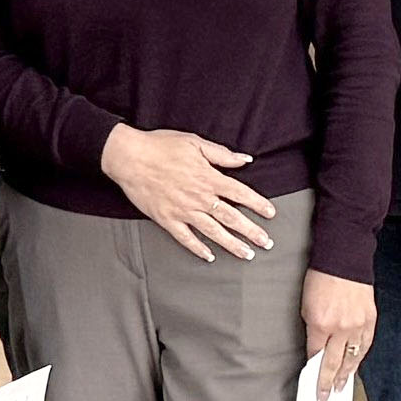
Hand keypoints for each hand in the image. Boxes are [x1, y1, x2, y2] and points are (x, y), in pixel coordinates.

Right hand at [101, 127, 278, 260]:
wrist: (130, 158)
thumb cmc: (161, 146)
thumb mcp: (195, 143)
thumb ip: (222, 154)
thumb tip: (245, 160)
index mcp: (208, 178)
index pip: (241, 194)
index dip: (258, 204)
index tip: (271, 214)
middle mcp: (200, 198)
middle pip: (232, 218)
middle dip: (251, 232)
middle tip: (266, 243)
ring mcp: (184, 211)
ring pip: (213, 232)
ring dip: (231, 245)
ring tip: (246, 254)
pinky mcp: (167, 220)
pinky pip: (186, 238)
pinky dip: (198, 249)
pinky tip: (209, 257)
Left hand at [301, 268, 375, 400]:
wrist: (344, 259)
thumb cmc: (321, 279)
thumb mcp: (307, 305)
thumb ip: (313, 329)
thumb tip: (316, 350)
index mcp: (320, 323)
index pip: (316, 355)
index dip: (314, 371)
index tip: (312, 384)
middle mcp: (341, 328)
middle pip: (333, 363)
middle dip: (328, 383)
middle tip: (324, 398)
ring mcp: (358, 325)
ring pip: (352, 357)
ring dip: (346, 375)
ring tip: (341, 388)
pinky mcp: (370, 319)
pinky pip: (366, 345)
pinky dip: (360, 358)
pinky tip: (355, 367)